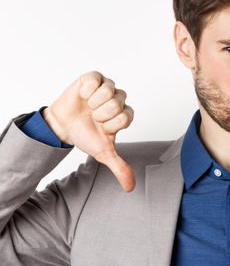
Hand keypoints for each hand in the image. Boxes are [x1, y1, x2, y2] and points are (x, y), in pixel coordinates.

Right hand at [43, 71, 134, 191]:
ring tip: (88, 107)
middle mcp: (119, 99)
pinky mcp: (94, 78)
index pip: (126, 117)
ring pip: (108, 91)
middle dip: (101, 114)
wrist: (63, 126)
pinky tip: (83, 96)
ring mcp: (107, 87)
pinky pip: (95, 79)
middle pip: (117, 104)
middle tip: (93, 117)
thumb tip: (130, 188)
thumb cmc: (86, 136)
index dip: (110, 124)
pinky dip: (87, 90)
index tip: (101, 128)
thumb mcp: (102, 153)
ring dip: (93, 103)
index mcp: (125, 114)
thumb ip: (119, 167)